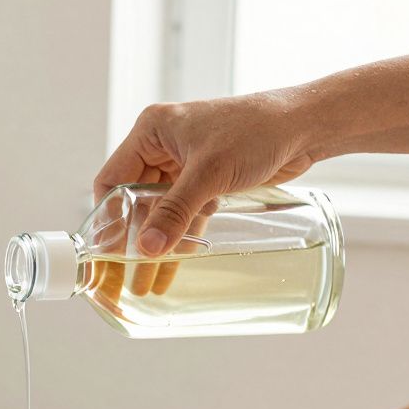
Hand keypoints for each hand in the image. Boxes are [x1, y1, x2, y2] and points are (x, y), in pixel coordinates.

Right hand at [98, 92, 316, 255]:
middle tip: (122, 276)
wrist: (303, 126)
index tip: (106, 252)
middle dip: (132, 240)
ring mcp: (185, 165)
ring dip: (157, 245)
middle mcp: (163, 147)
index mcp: (152, 132)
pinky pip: (186, 214)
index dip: (108, 216)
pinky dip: (181, 238)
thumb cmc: (255, 130)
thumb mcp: (209, 172)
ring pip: (161, 212)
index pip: (113, 179)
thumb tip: (148, 247)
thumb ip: (176, 211)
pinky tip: (174, 265)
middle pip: (135, 200)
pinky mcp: (208, 180)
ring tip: (146, 282)